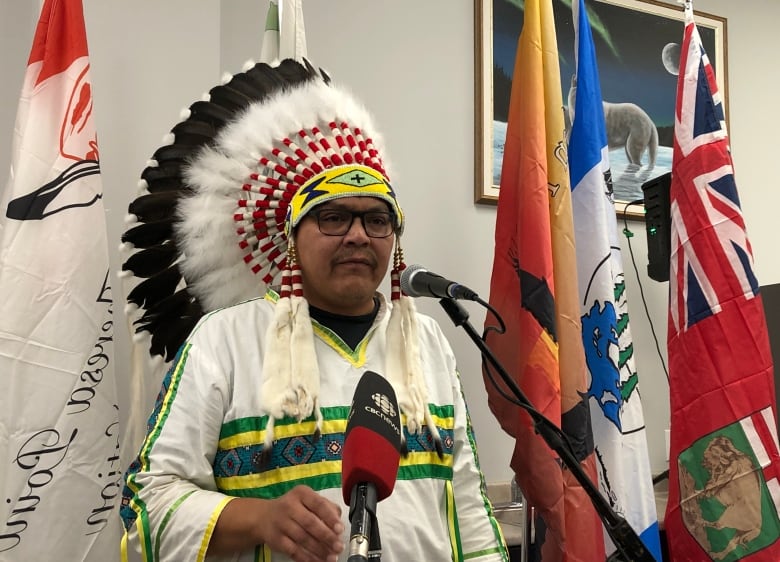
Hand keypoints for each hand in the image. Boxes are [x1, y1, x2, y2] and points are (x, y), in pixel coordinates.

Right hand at [209, 485, 344, 560]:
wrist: (264, 517)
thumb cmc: (294, 508)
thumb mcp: (308, 500)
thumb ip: (326, 507)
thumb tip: (339, 521)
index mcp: (301, 494)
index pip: (318, 504)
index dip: (330, 517)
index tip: (340, 529)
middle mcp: (289, 506)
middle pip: (310, 523)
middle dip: (327, 537)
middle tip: (339, 546)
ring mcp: (281, 523)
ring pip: (303, 539)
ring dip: (319, 550)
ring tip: (332, 557)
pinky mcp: (276, 540)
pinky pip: (294, 551)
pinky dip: (307, 558)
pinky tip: (318, 561)